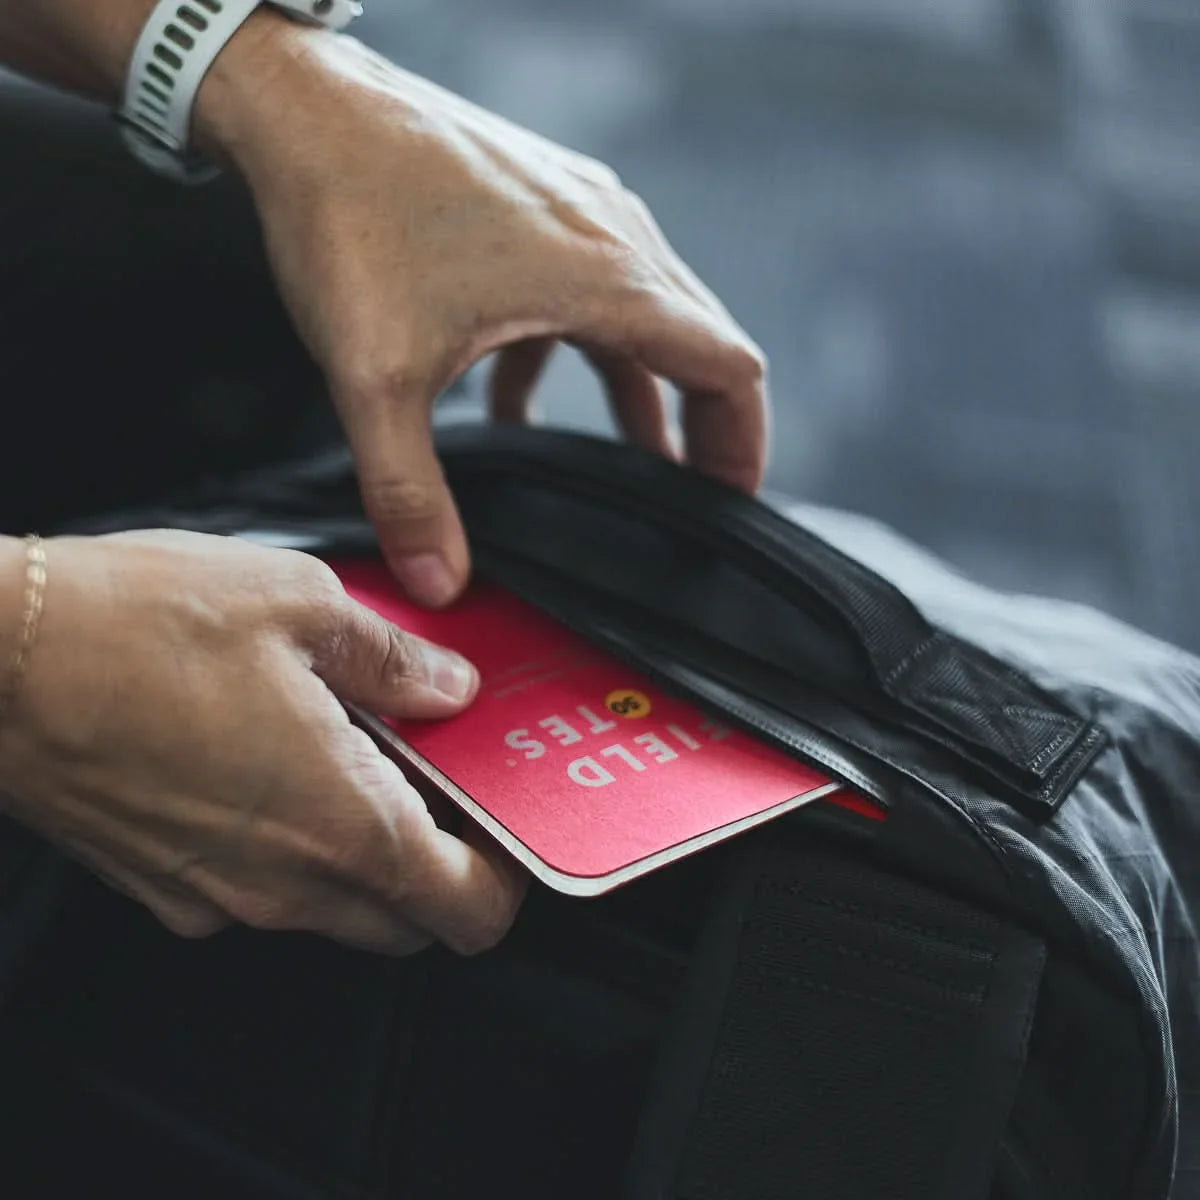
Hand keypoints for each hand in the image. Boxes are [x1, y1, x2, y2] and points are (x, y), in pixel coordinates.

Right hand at [0, 532, 526, 953]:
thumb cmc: (137, 625)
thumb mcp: (302, 605)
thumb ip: (394, 660)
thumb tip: (448, 687)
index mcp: (343, 822)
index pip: (468, 907)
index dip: (505, 876)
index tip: (505, 824)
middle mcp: (284, 882)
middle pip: (408, 919)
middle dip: (441, 865)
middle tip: (438, 782)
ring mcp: (218, 895)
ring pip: (335, 909)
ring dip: (366, 853)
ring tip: (356, 756)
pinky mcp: (164, 884)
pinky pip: (260, 890)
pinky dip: (292, 848)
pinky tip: (275, 765)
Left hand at [198, 20, 768, 605]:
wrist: (302, 107)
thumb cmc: (349, 216)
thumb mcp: (376, 377)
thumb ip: (410, 491)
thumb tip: (438, 583)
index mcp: (607, 279)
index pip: (728, 370)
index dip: (741, 446)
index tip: (730, 504)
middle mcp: (613, 237)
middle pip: (701, 345)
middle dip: (700, 428)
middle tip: (686, 499)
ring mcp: (579, 213)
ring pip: (644, 319)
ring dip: (641, 394)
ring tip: (624, 465)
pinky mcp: (540, 205)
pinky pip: (588, 292)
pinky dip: (579, 355)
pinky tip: (516, 405)